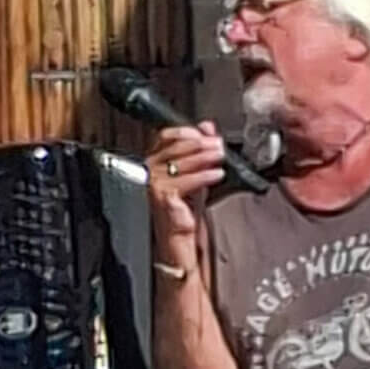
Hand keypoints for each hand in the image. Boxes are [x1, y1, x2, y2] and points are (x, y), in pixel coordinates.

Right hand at [145, 121, 224, 269]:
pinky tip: (216, 174)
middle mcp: (149, 171)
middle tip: (218, 144)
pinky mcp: (160, 197)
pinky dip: (203, 176)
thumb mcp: (196, 175)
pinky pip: (184, 181)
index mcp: (154, 162)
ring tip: (220, 156)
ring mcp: (152, 184)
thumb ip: (201, 151)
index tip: (204, 132)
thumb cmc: (184, 212)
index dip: (185, 132)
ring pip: (179, 162)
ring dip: (204, 157)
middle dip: (199, 144)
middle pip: (173, 147)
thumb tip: (208, 127)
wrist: (179, 241)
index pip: (164, 137)